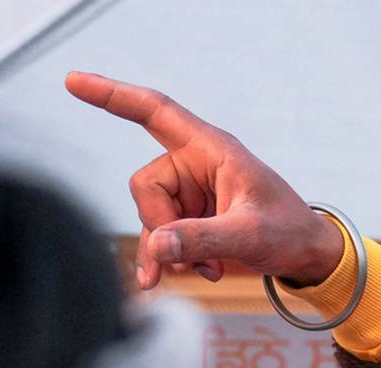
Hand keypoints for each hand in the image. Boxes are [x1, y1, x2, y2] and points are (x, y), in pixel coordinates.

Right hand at [65, 71, 344, 290]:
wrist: (305, 254)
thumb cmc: (288, 232)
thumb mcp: (249, 236)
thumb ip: (202, 239)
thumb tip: (156, 248)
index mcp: (211, 149)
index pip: (153, 112)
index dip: (112, 96)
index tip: (74, 82)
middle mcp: (195, 164)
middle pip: (145, 186)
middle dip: (161, 226)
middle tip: (193, 258)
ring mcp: (190, 191)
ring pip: (150, 216)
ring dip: (172, 249)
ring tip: (207, 268)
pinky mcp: (189, 216)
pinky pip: (161, 235)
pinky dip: (174, 257)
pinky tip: (199, 271)